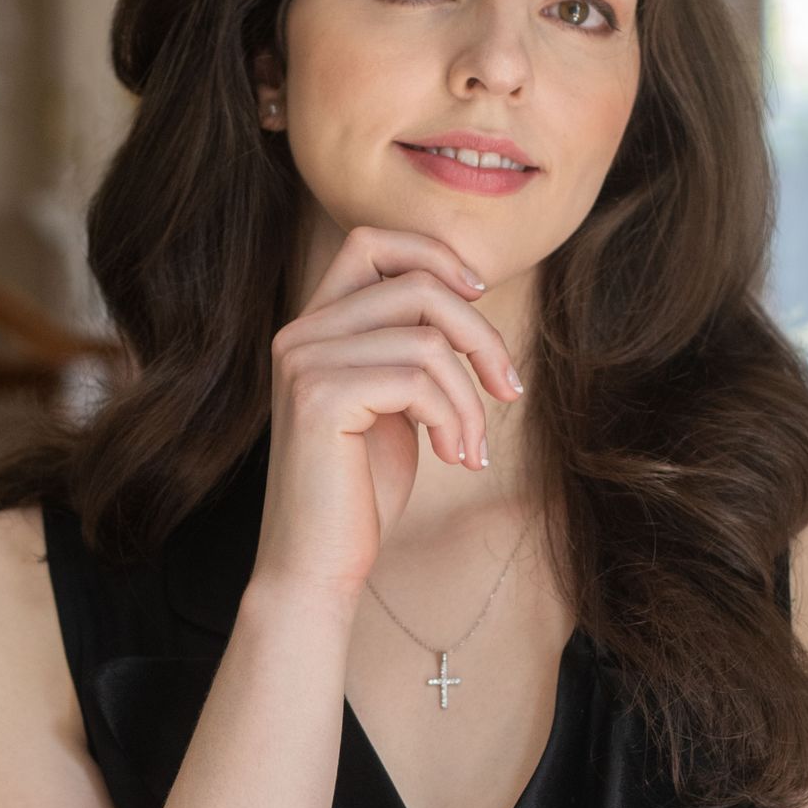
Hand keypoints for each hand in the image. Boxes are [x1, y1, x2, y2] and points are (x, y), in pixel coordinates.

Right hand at [257, 224, 525, 601]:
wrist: (317, 565)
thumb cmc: (361, 489)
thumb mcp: (395, 402)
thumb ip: (411, 345)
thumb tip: (467, 292)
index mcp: (314, 327)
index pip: (373, 242)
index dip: (435, 255)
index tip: (479, 298)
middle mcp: (299, 333)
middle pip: (418, 285)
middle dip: (480, 336)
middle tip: (508, 389)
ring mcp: (304, 362)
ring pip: (427, 338)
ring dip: (471, 396)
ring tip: (471, 446)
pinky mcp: (319, 398)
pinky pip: (419, 380)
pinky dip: (454, 419)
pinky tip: (454, 458)